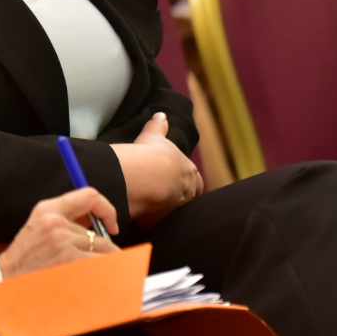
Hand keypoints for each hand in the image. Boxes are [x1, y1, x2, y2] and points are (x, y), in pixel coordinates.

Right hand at [0, 188, 119, 277]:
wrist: (6, 278)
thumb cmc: (26, 256)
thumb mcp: (41, 227)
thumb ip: (67, 219)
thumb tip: (100, 222)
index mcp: (47, 208)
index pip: (90, 196)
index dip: (107, 210)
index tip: (111, 226)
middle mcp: (55, 222)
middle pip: (100, 235)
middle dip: (105, 251)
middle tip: (101, 262)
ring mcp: (62, 242)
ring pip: (103, 252)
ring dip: (102, 265)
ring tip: (90, 273)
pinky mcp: (69, 261)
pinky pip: (99, 266)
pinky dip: (100, 275)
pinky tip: (88, 281)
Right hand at [109, 113, 201, 227]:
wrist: (142, 176)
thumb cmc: (150, 154)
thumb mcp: (153, 137)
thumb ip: (158, 126)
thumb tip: (161, 114)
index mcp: (188, 170)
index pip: (195, 179)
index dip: (188, 180)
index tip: (180, 180)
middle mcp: (187, 189)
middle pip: (190, 196)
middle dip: (183, 195)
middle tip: (169, 195)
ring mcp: (177, 205)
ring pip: (179, 208)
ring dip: (171, 208)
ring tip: (158, 207)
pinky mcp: (164, 219)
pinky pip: (162, 220)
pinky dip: (157, 219)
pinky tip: (148, 218)